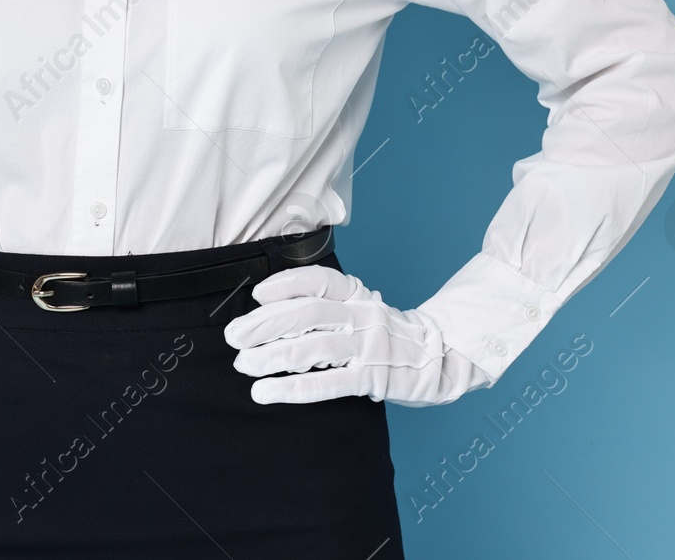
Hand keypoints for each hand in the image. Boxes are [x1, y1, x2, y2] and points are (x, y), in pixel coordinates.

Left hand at [223, 265, 492, 406]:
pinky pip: (328, 383)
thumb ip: (327, 307)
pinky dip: (293, 387)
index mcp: (358, 294)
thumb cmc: (386, 334)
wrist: (440, 358)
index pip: (319, 281)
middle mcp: (362, 315)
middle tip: (234, 337)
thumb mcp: (361, 308)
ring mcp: (369, 347)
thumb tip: (268, 314)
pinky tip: (267, 392)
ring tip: (244, 365)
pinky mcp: (373, 378)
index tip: (256, 295)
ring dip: (273, 356)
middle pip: (308, 313)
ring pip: (314, 347)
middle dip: (265, 324)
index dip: (285, 285)